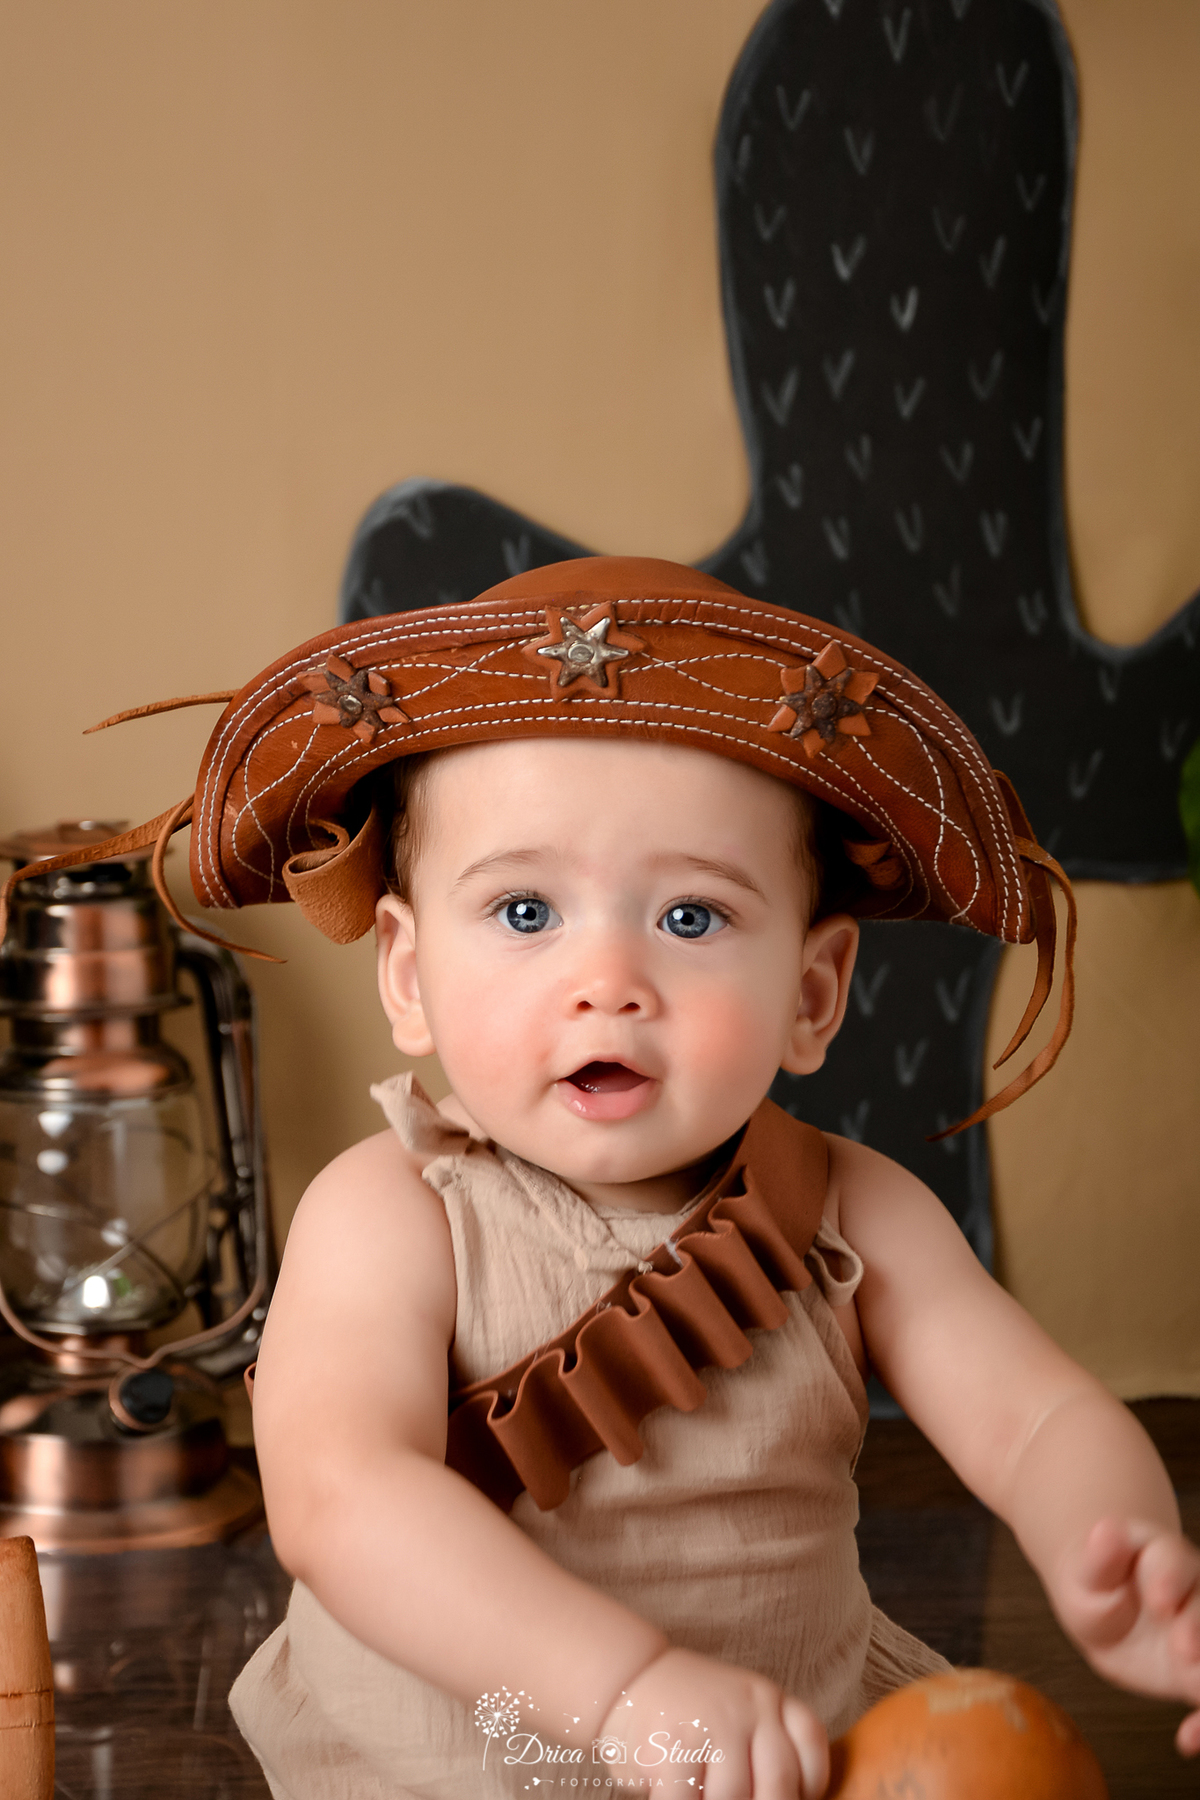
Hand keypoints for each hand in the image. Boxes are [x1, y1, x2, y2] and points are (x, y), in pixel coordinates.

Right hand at [597, 1646, 827, 1797]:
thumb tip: (783, 1798)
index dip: (804, 1790)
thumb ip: (764, 1749)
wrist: (627, 1677)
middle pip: (778, 1786)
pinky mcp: (673, 1745)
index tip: (786, 1798)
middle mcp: (746, 1706)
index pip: (811, 1753)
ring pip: (733, 1798)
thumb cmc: (690, 1713)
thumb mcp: (739, 1712)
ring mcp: (711, 1723)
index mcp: (768, 1698)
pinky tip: (677, 1792)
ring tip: (702, 1790)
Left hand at [1055, 1518, 1199, 1753]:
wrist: (1105, 1607)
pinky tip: (1188, 1738)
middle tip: (1184, 1650)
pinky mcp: (1199, 1672)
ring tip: (1195, 1693)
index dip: (1170, 1579)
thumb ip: (1100, 1556)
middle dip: (1199, 1627)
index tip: (1159, 1600)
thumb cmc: (1094, 1581)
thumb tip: (1104, 1530)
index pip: (1174, 1560)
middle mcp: (1193, 1593)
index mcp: (1162, 1557)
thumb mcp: (1087, 1570)